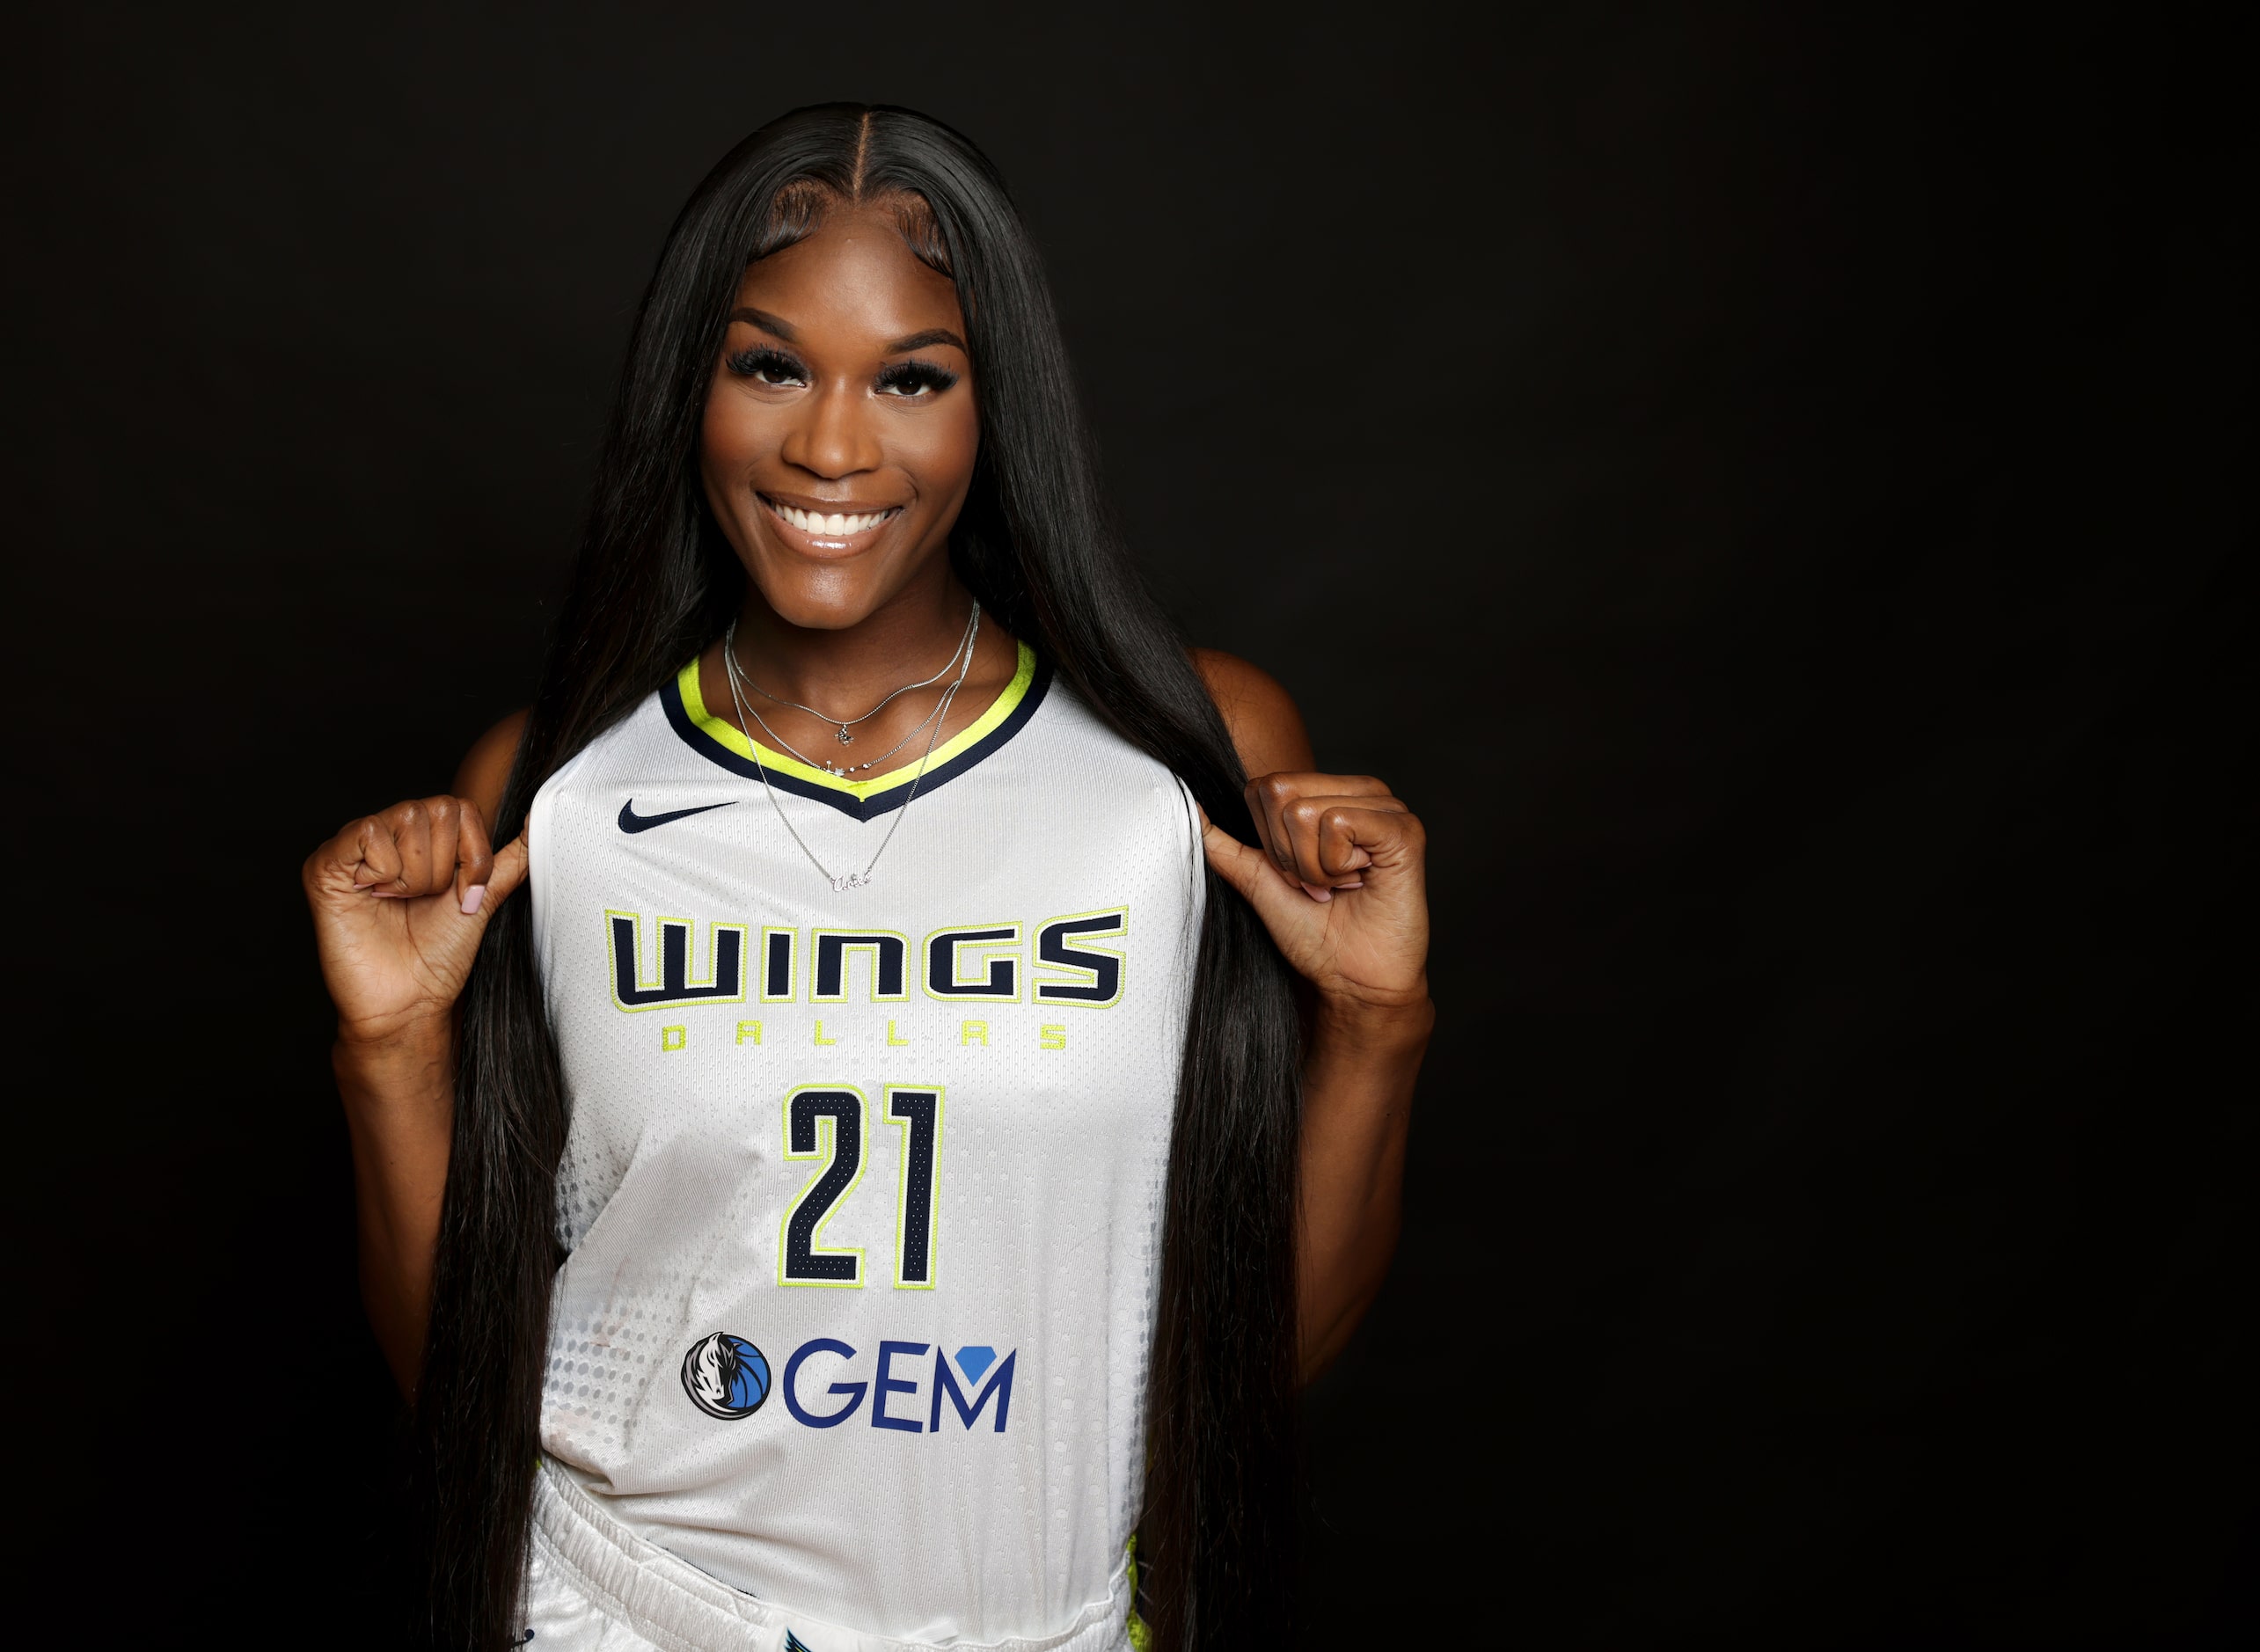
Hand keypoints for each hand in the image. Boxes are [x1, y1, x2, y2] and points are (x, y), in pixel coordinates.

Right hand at [302, 796, 528, 1049]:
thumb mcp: (483, 898)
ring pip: (407, 818)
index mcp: (420, 840)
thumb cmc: (438, 956)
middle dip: (445, 868)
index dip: (472, 855)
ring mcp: (353, 847)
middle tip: (423, 902)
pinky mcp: (325, 863)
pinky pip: (368, 832)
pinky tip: (372, 898)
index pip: (460, 808)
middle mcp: (386, 835)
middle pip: (437, 810)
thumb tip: (535, 818)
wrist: (406, 1002)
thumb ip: (509, 857)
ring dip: (416, 875)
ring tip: (397, 903)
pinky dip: (384, 872)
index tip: (462, 895)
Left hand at [1201, 772, 1428, 1011]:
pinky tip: (1362, 882)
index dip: (1269, 842)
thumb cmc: (1316, 935)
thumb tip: (1190, 809)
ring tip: (1341, 886)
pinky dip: (1336, 865)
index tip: (1298, 878)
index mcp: (1331, 794)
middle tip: (1321, 884)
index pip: (1265, 786)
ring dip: (1314, 866)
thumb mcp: (1259, 882)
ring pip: (1305, 811)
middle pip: (1280, 793)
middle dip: (1289, 854)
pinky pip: (1338, 823)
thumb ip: (1226, 845)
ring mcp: (1386, 806)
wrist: (1355, 981)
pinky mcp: (1404, 828)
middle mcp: (1360, 791)